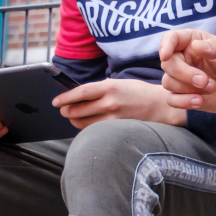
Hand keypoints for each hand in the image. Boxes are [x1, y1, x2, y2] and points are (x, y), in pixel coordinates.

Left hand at [52, 79, 186, 128]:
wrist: (160, 106)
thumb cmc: (138, 93)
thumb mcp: (119, 83)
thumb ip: (100, 89)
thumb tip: (78, 95)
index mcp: (109, 87)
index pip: (80, 93)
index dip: (65, 98)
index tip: (56, 102)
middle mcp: (110, 103)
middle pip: (77, 111)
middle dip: (66, 111)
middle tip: (64, 110)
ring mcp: (113, 118)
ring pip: (82, 124)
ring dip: (74, 121)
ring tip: (74, 117)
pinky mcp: (117, 130)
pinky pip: (94, 131)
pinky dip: (86, 128)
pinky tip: (87, 124)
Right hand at [159, 29, 215, 116]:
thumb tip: (197, 46)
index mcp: (194, 41)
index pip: (171, 38)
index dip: (165, 45)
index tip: (166, 55)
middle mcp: (185, 58)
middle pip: (168, 64)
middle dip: (184, 74)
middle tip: (205, 81)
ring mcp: (183, 78)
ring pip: (168, 82)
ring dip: (188, 88)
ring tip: (211, 89)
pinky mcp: (185, 95)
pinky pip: (171, 99)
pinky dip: (182, 102)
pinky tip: (199, 101)